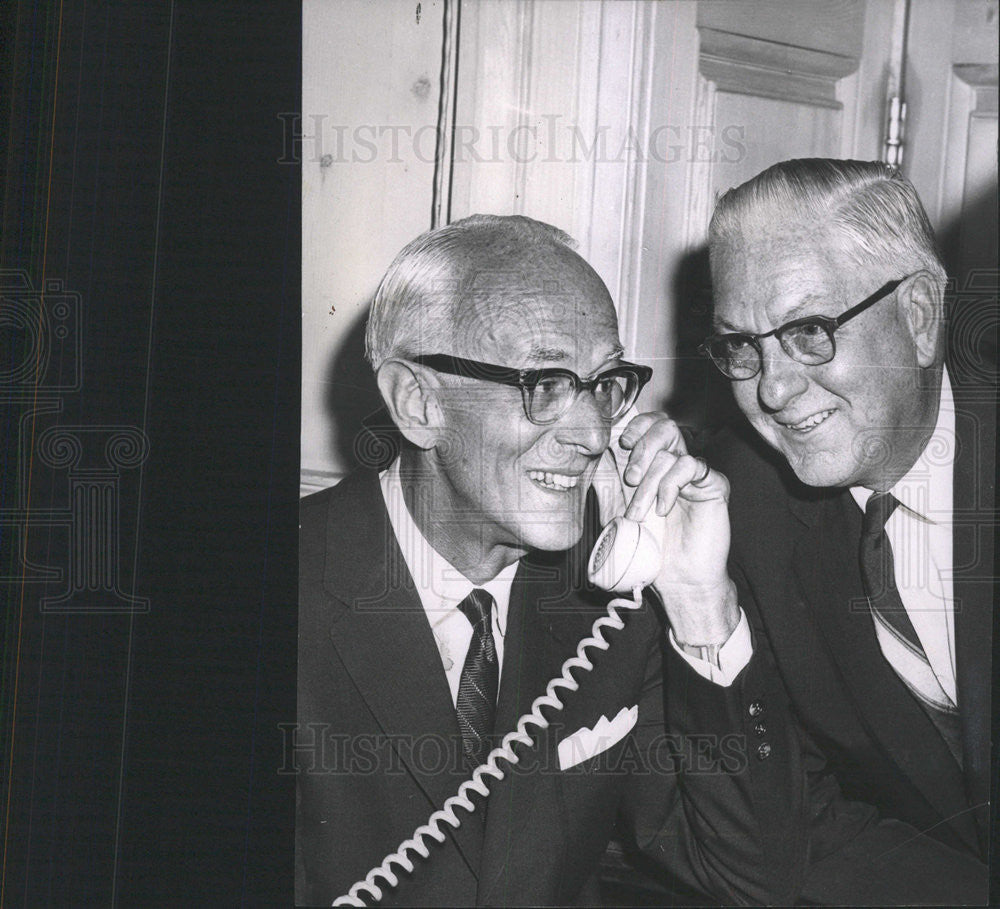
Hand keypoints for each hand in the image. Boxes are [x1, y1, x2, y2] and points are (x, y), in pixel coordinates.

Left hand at [617, 412, 738, 645]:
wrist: (677, 579)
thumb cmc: (649, 547)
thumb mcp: (617, 510)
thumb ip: (607, 482)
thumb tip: (592, 456)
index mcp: (655, 463)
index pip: (650, 424)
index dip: (637, 425)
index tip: (622, 443)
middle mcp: (676, 463)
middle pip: (664, 426)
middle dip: (642, 448)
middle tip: (630, 478)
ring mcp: (695, 474)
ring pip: (672, 452)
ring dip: (649, 483)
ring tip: (640, 512)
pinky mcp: (714, 485)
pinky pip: (692, 466)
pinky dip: (671, 485)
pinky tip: (664, 508)